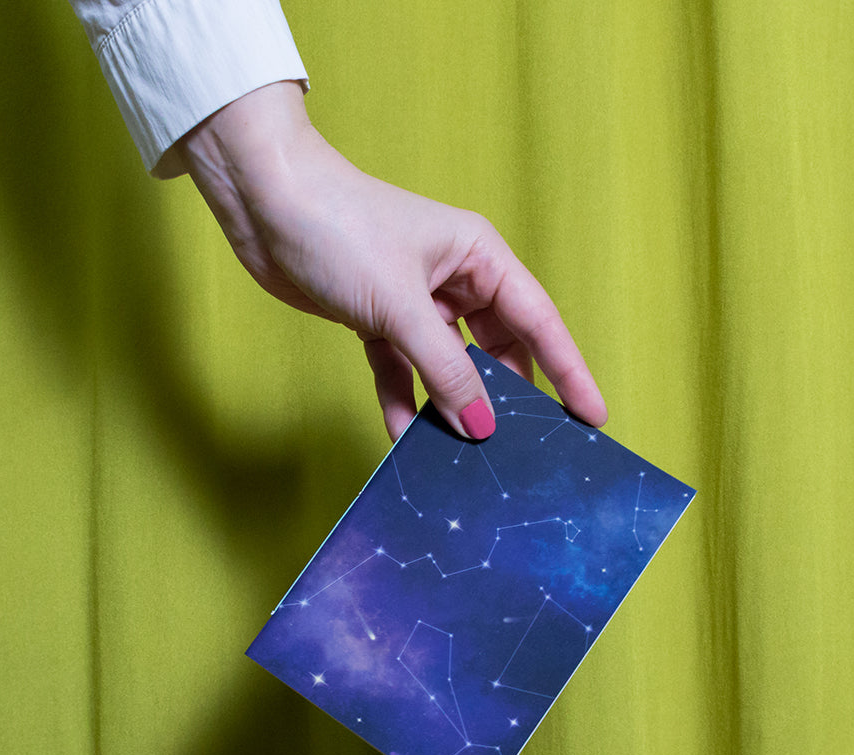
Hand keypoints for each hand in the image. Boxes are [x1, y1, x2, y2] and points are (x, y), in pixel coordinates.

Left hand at [176, 81, 606, 441]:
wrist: (261, 202)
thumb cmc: (339, 227)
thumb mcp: (401, 305)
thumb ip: (445, 369)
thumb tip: (481, 425)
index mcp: (479, 257)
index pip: (539, 322)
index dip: (569, 371)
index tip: (592, 416)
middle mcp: (454, 279)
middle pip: (497, 350)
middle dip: (506, 397)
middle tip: (522, 448)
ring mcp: (414, 302)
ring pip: (448, 367)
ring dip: (450, 406)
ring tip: (463, 454)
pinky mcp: (375, 319)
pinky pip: (401, 371)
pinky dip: (401, 400)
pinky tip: (402, 435)